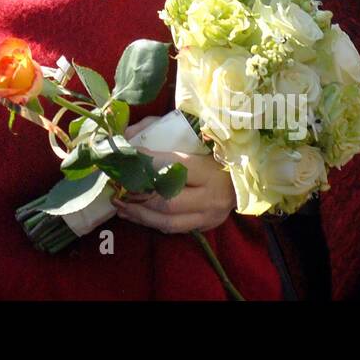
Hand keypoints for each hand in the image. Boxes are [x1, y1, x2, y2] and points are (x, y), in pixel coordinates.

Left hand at [110, 115, 236, 233]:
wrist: (241, 179)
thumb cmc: (211, 152)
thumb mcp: (191, 136)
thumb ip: (158, 130)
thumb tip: (125, 135)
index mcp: (209, 170)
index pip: (174, 167)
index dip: (147, 163)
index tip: (126, 157)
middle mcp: (210, 197)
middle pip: (168, 202)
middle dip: (138, 197)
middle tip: (118, 188)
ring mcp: (208, 216)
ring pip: (168, 221)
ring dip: (139, 214)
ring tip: (119, 204)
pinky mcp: (204, 226)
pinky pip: (172, 229)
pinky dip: (149, 221)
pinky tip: (132, 213)